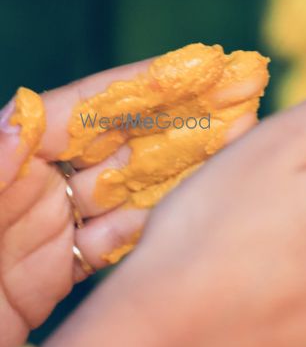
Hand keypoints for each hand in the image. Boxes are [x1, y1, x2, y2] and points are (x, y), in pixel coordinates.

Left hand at [0, 51, 265, 346]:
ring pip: (122, 190)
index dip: (142, 86)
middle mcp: (19, 185)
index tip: (200, 67)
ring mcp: (35, 232)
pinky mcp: (47, 279)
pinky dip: (155, 226)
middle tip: (243, 96)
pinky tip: (200, 209)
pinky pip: (110, 244)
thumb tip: (25, 116)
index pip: (79, 109)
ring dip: (180, 167)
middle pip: (111, 142)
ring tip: (242, 142)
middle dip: (176, 118)